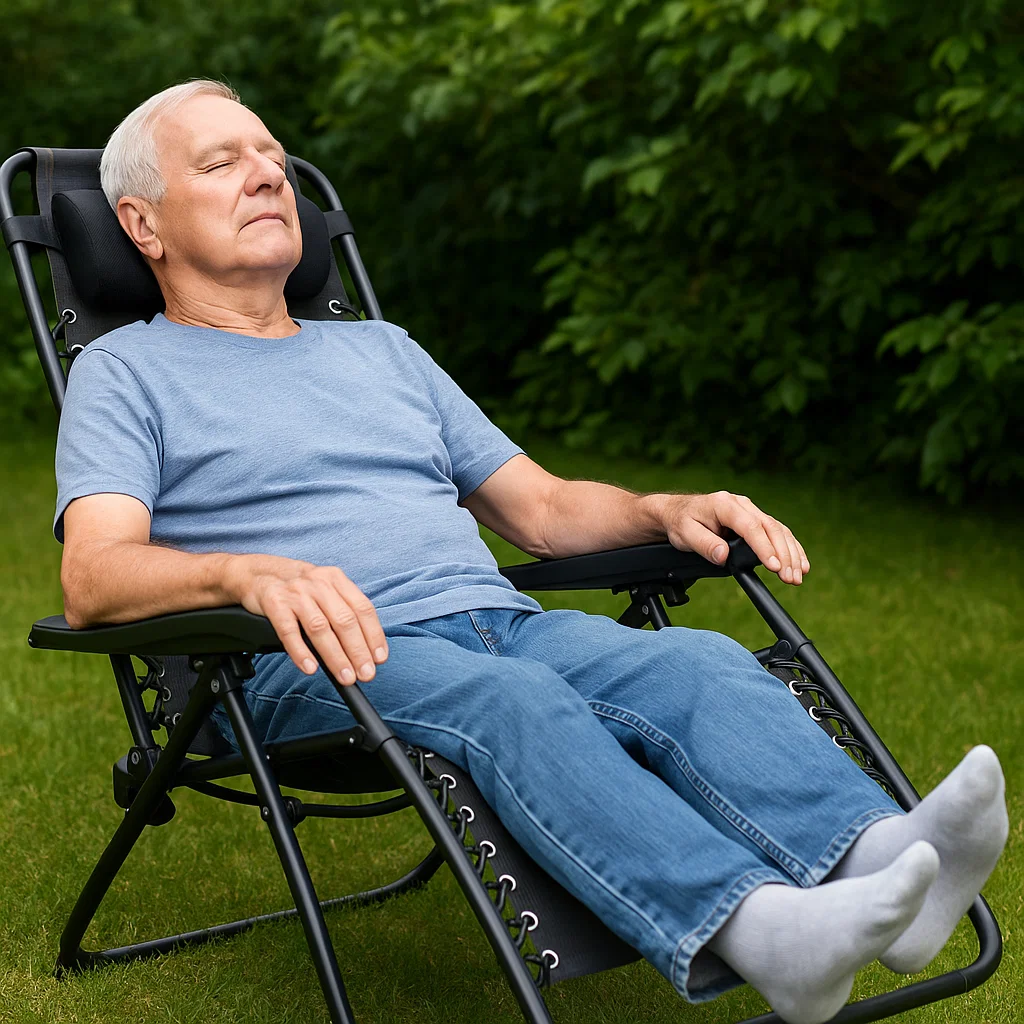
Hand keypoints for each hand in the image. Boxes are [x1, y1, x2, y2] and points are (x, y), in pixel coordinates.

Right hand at [226, 554, 387, 682]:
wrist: (256, 573)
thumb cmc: (297, 587)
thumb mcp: (324, 588)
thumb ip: (342, 610)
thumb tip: (365, 647)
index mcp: (336, 579)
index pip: (363, 608)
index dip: (374, 635)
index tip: (379, 658)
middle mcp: (318, 584)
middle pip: (344, 620)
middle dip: (358, 651)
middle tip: (366, 674)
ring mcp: (296, 593)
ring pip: (320, 627)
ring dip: (335, 656)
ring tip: (345, 676)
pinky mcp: (274, 603)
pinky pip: (289, 630)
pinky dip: (300, 651)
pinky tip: (310, 667)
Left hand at [660, 492, 809, 584]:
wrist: (678, 512)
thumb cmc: (681, 522)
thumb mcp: (685, 534)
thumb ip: (704, 544)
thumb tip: (723, 556)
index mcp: (725, 505)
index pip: (750, 527)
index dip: (764, 547)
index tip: (774, 567)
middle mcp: (742, 505)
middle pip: (770, 528)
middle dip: (784, 554)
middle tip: (790, 578)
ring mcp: (750, 511)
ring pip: (778, 530)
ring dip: (791, 553)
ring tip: (797, 576)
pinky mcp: (755, 520)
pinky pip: (778, 532)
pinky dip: (791, 548)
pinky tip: (800, 564)